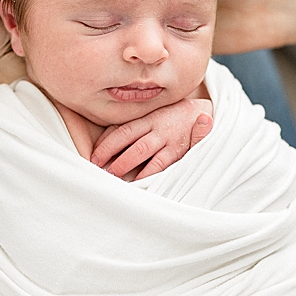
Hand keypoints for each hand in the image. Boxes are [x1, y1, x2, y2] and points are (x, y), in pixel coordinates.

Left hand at [90, 99, 213, 179]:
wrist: (202, 112)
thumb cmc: (168, 118)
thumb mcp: (150, 116)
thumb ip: (130, 127)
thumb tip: (103, 139)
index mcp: (147, 118)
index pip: (122, 131)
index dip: (106, 145)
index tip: (93, 158)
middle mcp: (157, 128)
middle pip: (132, 143)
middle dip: (116, 159)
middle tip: (101, 173)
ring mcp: (170, 140)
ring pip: (146, 152)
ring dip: (129, 165)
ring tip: (116, 178)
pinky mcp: (181, 151)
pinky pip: (164, 163)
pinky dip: (151, 172)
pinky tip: (140, 182)